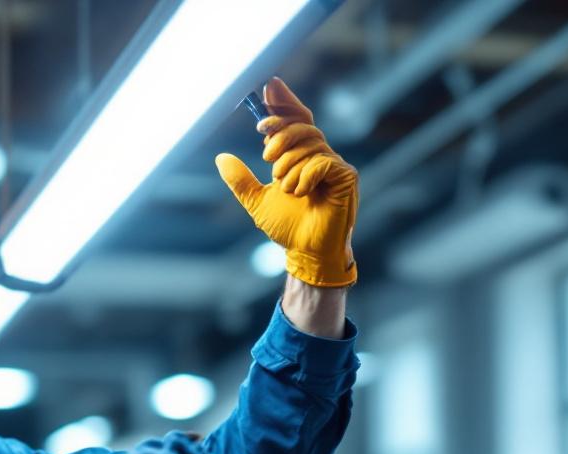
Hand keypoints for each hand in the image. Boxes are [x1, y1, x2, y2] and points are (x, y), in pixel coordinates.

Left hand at [216, 77, 358, 287]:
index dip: (284, 101)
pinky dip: (304, 176)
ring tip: (285, 187)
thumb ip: (240, 180)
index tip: (267, 88)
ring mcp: (336, 165)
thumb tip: (221, 158)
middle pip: (302, 126)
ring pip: (310, 143)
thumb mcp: (256, 200)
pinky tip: (301, 193)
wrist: (305, 251)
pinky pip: (322, 162)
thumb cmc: (288, 227)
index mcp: (303, 157)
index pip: (297, 119)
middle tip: (265, 156)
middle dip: (280, 135)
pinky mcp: (346, 177)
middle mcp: (321, 156)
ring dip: (289, 165)